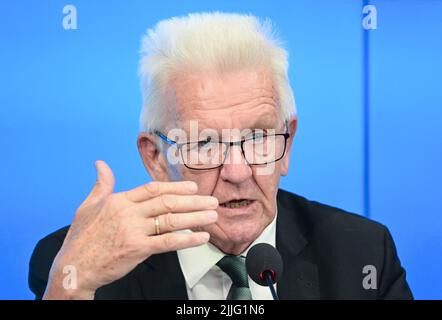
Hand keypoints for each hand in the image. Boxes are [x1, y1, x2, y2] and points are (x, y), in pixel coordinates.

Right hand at [43, 160, 217, 298]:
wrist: (74, 267)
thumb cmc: (81, 238)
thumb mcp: (87, 206)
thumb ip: (101, 185)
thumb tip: (100, 164)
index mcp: (119, 200)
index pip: (153, 188)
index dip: (175, 187)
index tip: (193, 187)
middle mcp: (128, 213)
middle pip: (167, 202)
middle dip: (193, 201)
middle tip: (212, 200)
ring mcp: (133, 231)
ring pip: (171, 220)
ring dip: (196, 217)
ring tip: (212, 215)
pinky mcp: (137, 249)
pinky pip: (168, 242)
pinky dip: (187, 239)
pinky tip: (202, 237)